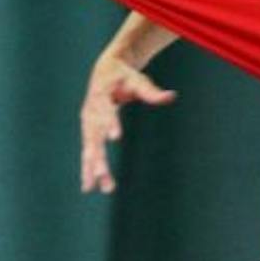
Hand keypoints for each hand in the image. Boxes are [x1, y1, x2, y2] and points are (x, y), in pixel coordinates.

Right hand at [80, 54, 175, 192]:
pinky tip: (88, 187)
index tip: (116, 137)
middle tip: (102, 173)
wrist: (103, 72)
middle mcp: (90, 112)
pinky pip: (87, 152)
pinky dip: (87, 169)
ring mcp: (87, 124)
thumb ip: (151, 91)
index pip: (106, 111)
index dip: (110, 124)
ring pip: (89, 149)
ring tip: (100, 188)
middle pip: (93, 136)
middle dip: (97, 156)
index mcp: (101, 96)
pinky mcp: (88, 132)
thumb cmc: (123, 76)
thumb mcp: (138, 80)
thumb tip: (171, 96)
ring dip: (93, 168)